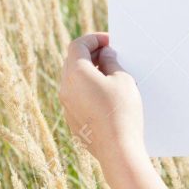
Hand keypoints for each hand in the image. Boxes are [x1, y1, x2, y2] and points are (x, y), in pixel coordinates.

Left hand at [60, 33, 145, 166]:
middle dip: (90, 54)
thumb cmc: (122, 112)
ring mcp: (67, 105)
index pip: (78, 45)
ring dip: (89, 72)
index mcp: (76, 73)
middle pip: (72, 61)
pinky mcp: (72, 120)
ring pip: (73, 80)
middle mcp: (65, 88)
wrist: (117, 150)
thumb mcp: (122, 80)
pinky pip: (77, 97)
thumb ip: (111, 62)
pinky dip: (88, 90)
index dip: (94, 39)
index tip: (109, 41)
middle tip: (110, 55)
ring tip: (110, 75)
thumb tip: (105, 55)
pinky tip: (106, 96)